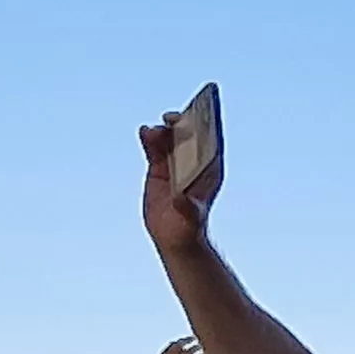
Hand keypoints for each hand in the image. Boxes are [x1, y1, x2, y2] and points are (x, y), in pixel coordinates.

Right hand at [139, 114, 220, 251]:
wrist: (174, 235)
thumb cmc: (189, 227)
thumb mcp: (190, 217)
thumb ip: (187, 206)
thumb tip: (180, 198)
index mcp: (209, 170)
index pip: (210, 142)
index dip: (205, 127)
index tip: (198, 117)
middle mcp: (193, 162)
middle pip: (189, 136)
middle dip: (181, 124)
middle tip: (172, 118)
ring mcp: (176, 163)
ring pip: (170, 140)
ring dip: (162, 132)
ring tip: (152, 130)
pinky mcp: (159, 168)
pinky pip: (155, 148)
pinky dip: (150, 139)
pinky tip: (144, 132)